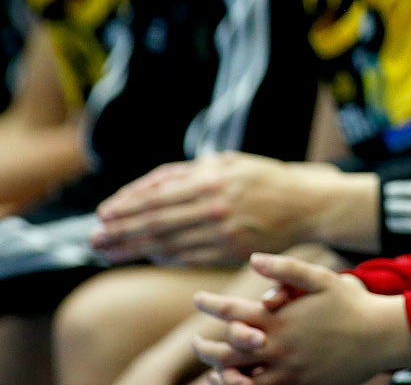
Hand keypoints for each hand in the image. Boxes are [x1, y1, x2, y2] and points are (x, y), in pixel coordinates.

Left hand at [93, 153, 322, 265]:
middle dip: (119, 232)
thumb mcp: (229, 162)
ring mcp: (222, 232)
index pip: (156, 196)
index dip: (125, 207)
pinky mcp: (230, 251)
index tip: (102, 215)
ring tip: (109, 252)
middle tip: (94, 240)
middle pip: (154, 223)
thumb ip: (188, 172)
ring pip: (166, 244)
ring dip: (133, 250)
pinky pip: (188, 257)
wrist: (306, 204)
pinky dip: (164, 257)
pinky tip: (149, 256)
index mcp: (212, 179)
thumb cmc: (263, 179)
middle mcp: (214, 206)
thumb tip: (146, 188)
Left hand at [192, 252, 410, 384]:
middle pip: (226, 352)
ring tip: (211, 369)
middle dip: (205, 347)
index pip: (231, 312)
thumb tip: (253, 259)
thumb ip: (287, 269)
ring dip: (219, 374)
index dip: (210, 304)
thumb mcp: (322, 278)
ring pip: (238, 380)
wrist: (381, 337)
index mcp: (280, 319)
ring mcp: (287, 372)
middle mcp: (278, 347)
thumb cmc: (352, 304)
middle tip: (197, 341)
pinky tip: (238, 383)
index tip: (198, 298)